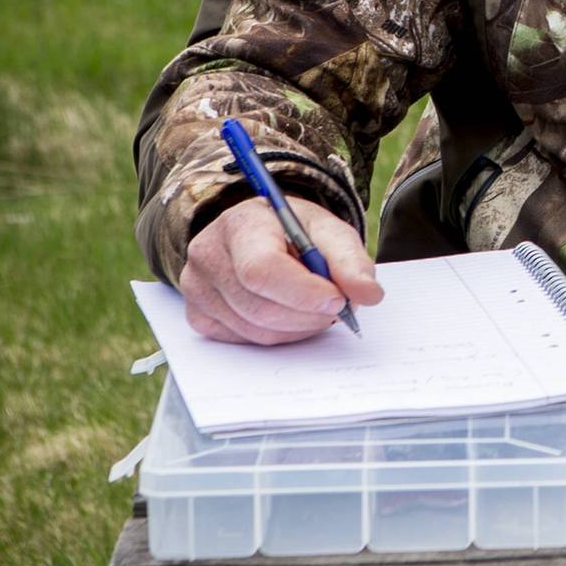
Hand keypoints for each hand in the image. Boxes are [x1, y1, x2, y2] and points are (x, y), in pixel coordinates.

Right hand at [179, 196, 383, 345]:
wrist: (263, 234)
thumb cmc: (296, 232)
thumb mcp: (329, 232)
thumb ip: (351, 261)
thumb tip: (369, 294)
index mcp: (240, 224)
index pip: (262, 270)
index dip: (303, 293)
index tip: (338, 300)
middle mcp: (207, 254)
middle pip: (258, 307)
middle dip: (307, 315)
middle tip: (336, 308)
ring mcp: (196, 287)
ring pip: (253, 330)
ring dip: (296, 328)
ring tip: (315, 308)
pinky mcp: (197, 314)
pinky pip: (241, 341)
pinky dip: (275, 335)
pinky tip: (288, 315)